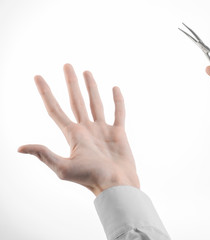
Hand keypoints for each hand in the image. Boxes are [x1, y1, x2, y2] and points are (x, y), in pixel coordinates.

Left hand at [18, 64, 139, 195]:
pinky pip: (118, 113)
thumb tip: (20, 148)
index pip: (55, 109)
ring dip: (91, 87)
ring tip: (86, 72)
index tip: (37, 77)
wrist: (117, 185)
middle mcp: (86, 129)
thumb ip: (45, 155)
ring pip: (95, 103)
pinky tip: (114, 88)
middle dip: (70, 83)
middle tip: (67, 65)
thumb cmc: (91, 179)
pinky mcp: (118, 133)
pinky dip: (117, 101)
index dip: (45, 93)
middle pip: (75, 100)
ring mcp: (102, 130)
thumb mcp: (64, 168)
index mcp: (73, 135)